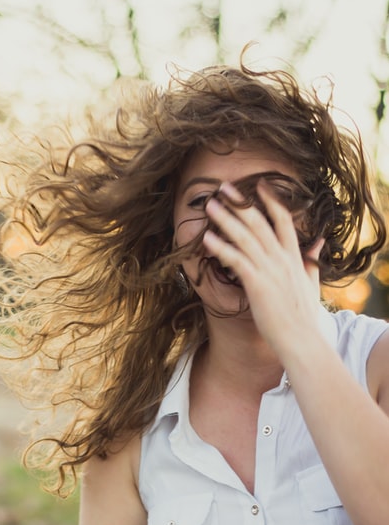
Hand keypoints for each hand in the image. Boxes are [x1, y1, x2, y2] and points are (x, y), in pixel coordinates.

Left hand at [202, 179, 324, 360]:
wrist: (300, 339)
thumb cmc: (303, 316)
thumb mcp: (312, 283)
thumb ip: (312, 260)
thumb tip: (318, 242)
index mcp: (294, 256)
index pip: (283, 220)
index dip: (270, 200)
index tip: (258, 185)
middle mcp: (282, 259)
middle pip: (259, 222)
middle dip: (240, 202)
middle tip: (223, 187)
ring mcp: (270, 270)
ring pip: (245, 236)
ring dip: (226, 218)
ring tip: (209, 205)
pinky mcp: (257, 283)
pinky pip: (236, 259)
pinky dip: (221, 247)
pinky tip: (206, 238)